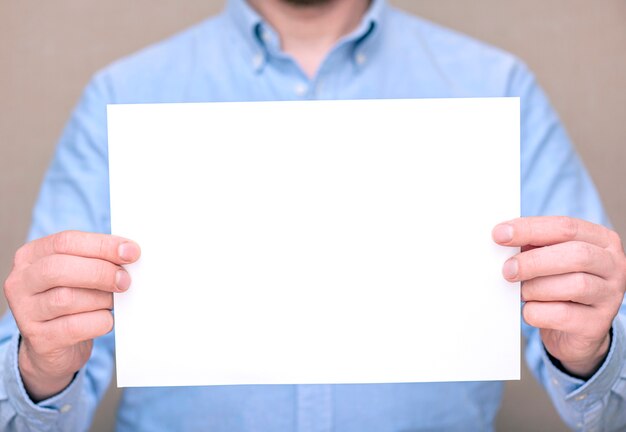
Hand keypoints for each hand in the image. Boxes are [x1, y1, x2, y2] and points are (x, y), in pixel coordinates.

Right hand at [2, 231, 139, 400]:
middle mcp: (21, 281)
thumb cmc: (73, 301)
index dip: (101, 245)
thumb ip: (98, 260)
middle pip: (59, 268)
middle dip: (100, 272)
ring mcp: (25, 312)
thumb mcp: (80, 274)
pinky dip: (98, 322)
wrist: (56, 345)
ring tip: (112, 302)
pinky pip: (74, 327)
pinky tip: (105, 320)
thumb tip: (129, 253)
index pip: (65, 242)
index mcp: (31, 255)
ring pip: (66, 298)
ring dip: (101, 299)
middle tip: (125, 280)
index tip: (131, 252)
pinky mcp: (39, 339)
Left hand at [493, 216, 625, 377]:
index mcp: (601, 240)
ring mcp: (610, 295)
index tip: (500, 234)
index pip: (566, 227)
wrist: (572, 328)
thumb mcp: (548, 259)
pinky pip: (564, 315)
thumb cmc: (557, 284)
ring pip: (575, 285)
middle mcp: (613, 265)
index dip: (530, 229)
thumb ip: (532, 245)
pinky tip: (530, 310)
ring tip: (523, 292)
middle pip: (576, 254)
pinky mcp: (598, 324)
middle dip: (534, 261)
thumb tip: (504, 237)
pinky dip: (538, 312)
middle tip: (508, 270)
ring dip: (536, 288)